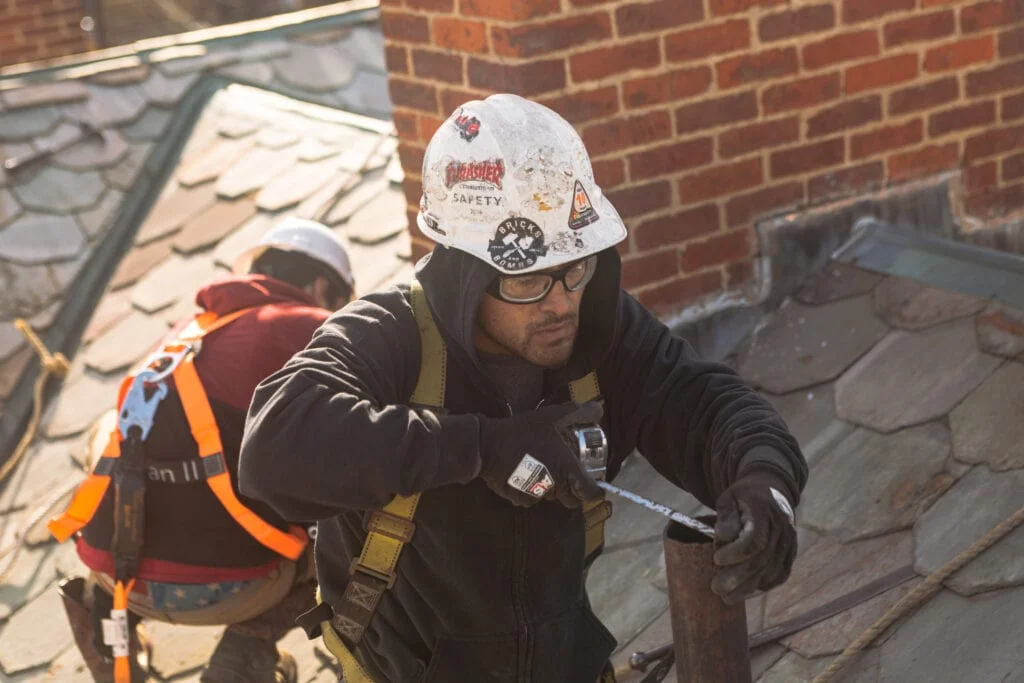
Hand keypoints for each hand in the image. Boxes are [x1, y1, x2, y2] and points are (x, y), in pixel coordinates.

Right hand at [478, 401, 604, 507]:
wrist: (488, 446)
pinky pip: (534, 498)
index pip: (590, 492)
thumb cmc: (524, 431)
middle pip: (573, 499)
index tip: (596, 483)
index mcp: (566, 469)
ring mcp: (536, 495)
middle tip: (570, 474)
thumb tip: (599, 409)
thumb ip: (579, 413)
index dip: (596, 489)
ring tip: (547, 468)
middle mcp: (554, 487)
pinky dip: (534, 489)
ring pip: (553, 497)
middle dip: (575, 490)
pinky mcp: (520, 499)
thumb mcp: (553, 416)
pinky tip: (528, 473)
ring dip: (554, 487)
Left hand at [711, 468, 796, 604]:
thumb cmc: (744, 497)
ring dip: (748, 588)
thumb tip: (722, 539)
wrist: (772, 491)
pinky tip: (746, 591)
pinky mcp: (791, 554)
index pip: (755, 539)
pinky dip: (763, 586)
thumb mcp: (729, 498)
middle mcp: (782, 529)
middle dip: (738, 577)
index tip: (716, 559)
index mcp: (765, 512)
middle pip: (762, 560)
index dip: (735, 553)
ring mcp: (789, 543)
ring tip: (726, 597)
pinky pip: (779, 575)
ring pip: (771, 572)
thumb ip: (725, 517)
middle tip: (716, 587)